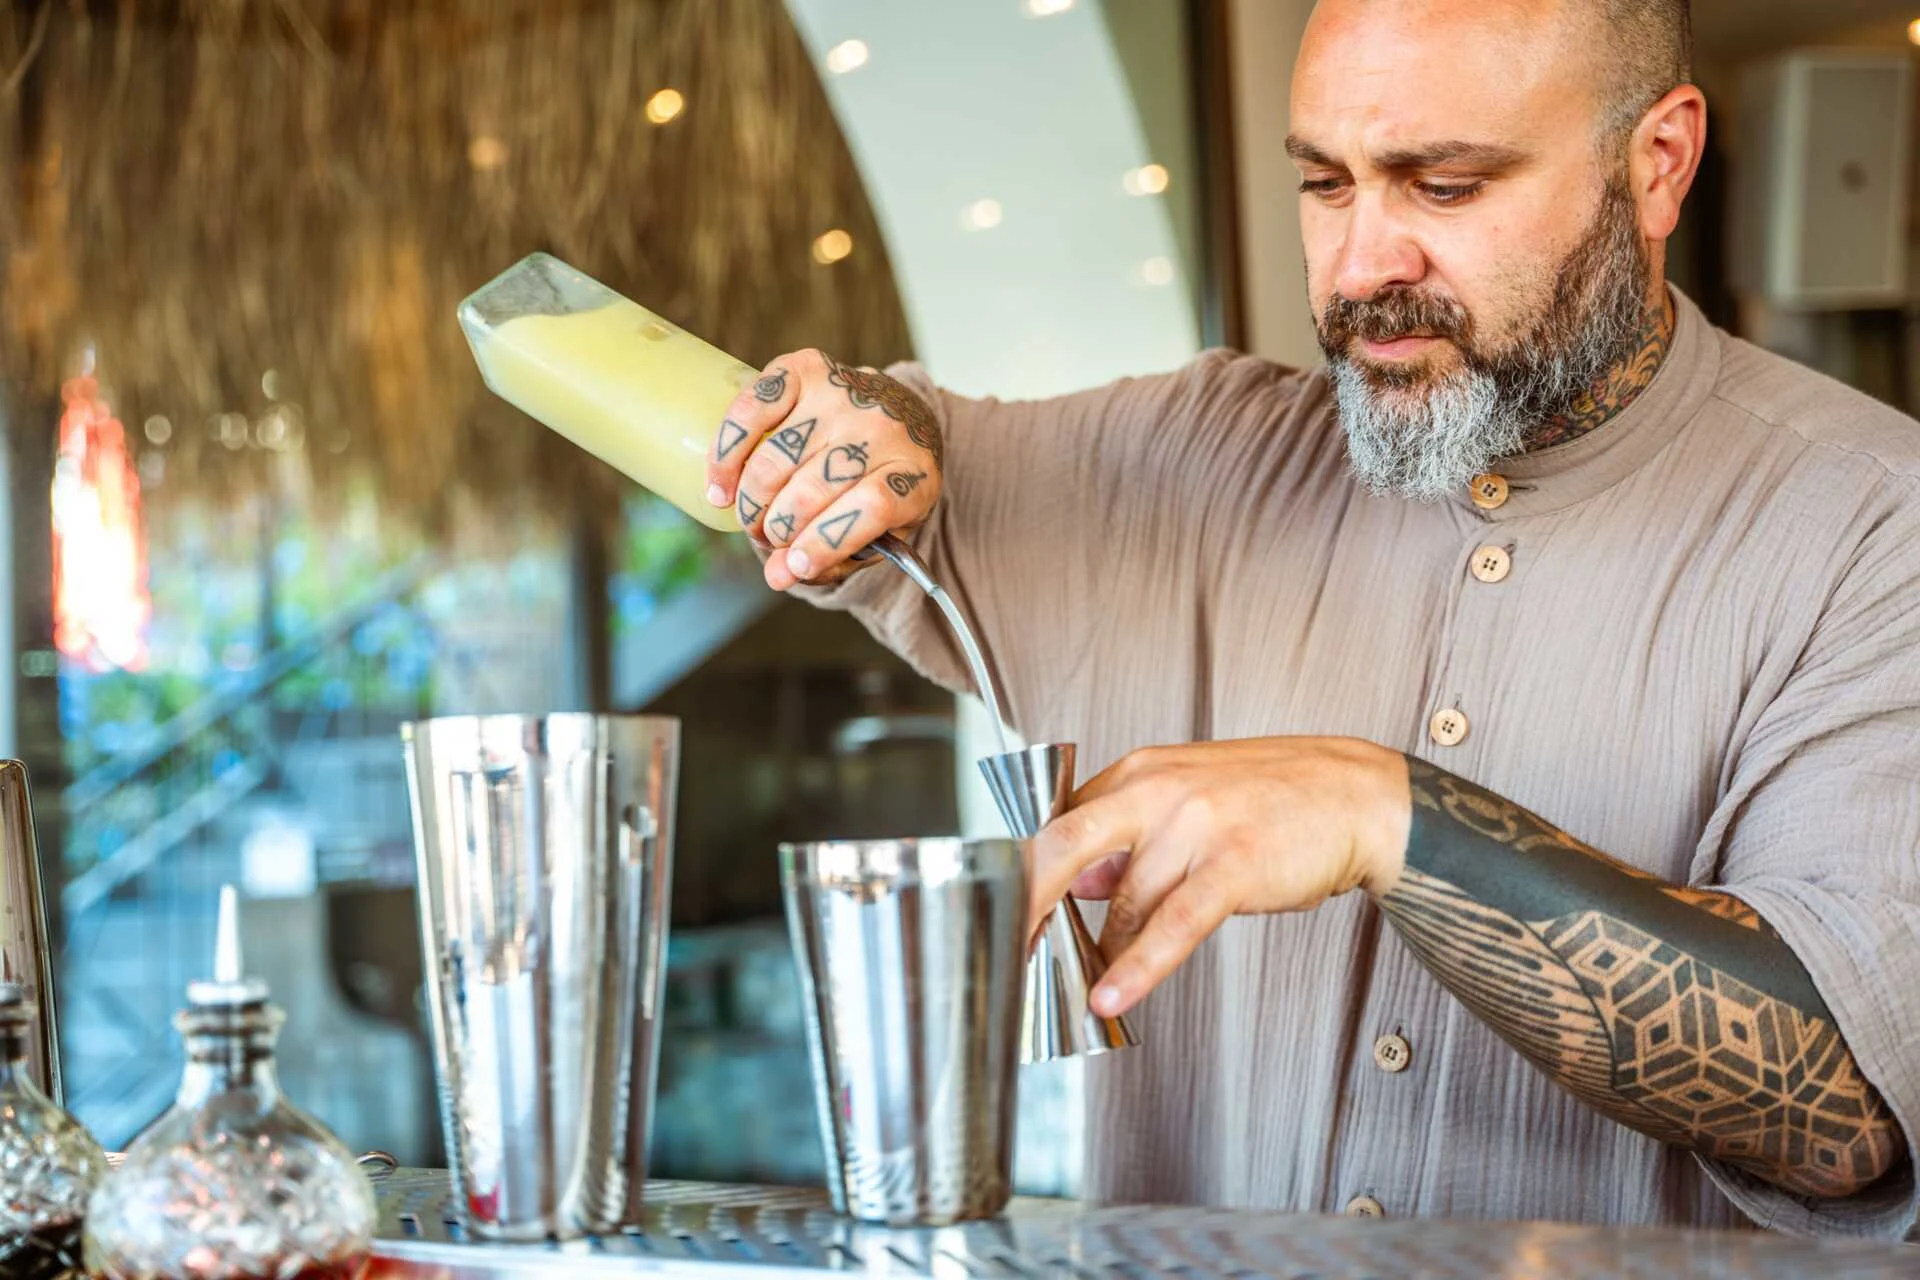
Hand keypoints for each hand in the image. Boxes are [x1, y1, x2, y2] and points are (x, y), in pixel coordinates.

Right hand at [705, 349, 942, 590]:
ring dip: (752, 503)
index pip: (869, 509)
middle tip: (769, 540)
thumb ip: (834, 559)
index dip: (825, 543)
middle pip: (814, 490)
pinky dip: (728, 451)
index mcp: (912, 474)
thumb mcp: (883, 531)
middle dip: (779, 529)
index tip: (795, 567)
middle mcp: (881, 429)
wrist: (902, 416)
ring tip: (752, 520)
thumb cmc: (884, 484)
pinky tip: (721, 485)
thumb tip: (776, 576)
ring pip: (776, 460)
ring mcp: (843, 396)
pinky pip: (753, 408)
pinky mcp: (807, 370)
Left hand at [1027, 738, 1412, 1016]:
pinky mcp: (1232, 865)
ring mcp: (1195, 825)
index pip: (1059, 821)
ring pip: (1125, 901)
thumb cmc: (1276, 799)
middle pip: (1063, 843)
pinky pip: (1172, 925)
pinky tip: (1112, 994)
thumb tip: (1076, 882)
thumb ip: (1128, 839)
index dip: (1027, 872)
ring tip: (1102, 977)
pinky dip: (1137, 966)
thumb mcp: (1188, 798)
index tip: (1003, 910)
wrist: (1357, 796)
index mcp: (1139, 773)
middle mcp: (1159, 791)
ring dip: (1109, 948)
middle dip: (1023, 899)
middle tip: (1002, 943)